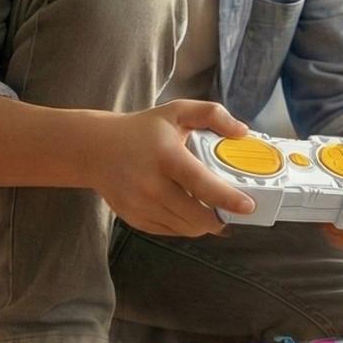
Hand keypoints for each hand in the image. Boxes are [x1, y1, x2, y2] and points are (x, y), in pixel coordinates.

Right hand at [83, 101, 257, 236]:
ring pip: (186, 228)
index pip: (201, 184)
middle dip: (221, 218)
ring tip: (214, 211)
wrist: (95, 149)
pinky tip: (191, 212)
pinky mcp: (135, 218)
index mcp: (166, 156)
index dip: (227, 199)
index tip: (248, 206)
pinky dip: (186, 226)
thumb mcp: (177, 111)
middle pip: (196, 216)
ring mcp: (140, 204)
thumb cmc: (143, 130)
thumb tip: (242, 132)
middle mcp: (150, 184)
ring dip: (205, 224)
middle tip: (235, 211)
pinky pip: (171, 231)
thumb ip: (212, 114)